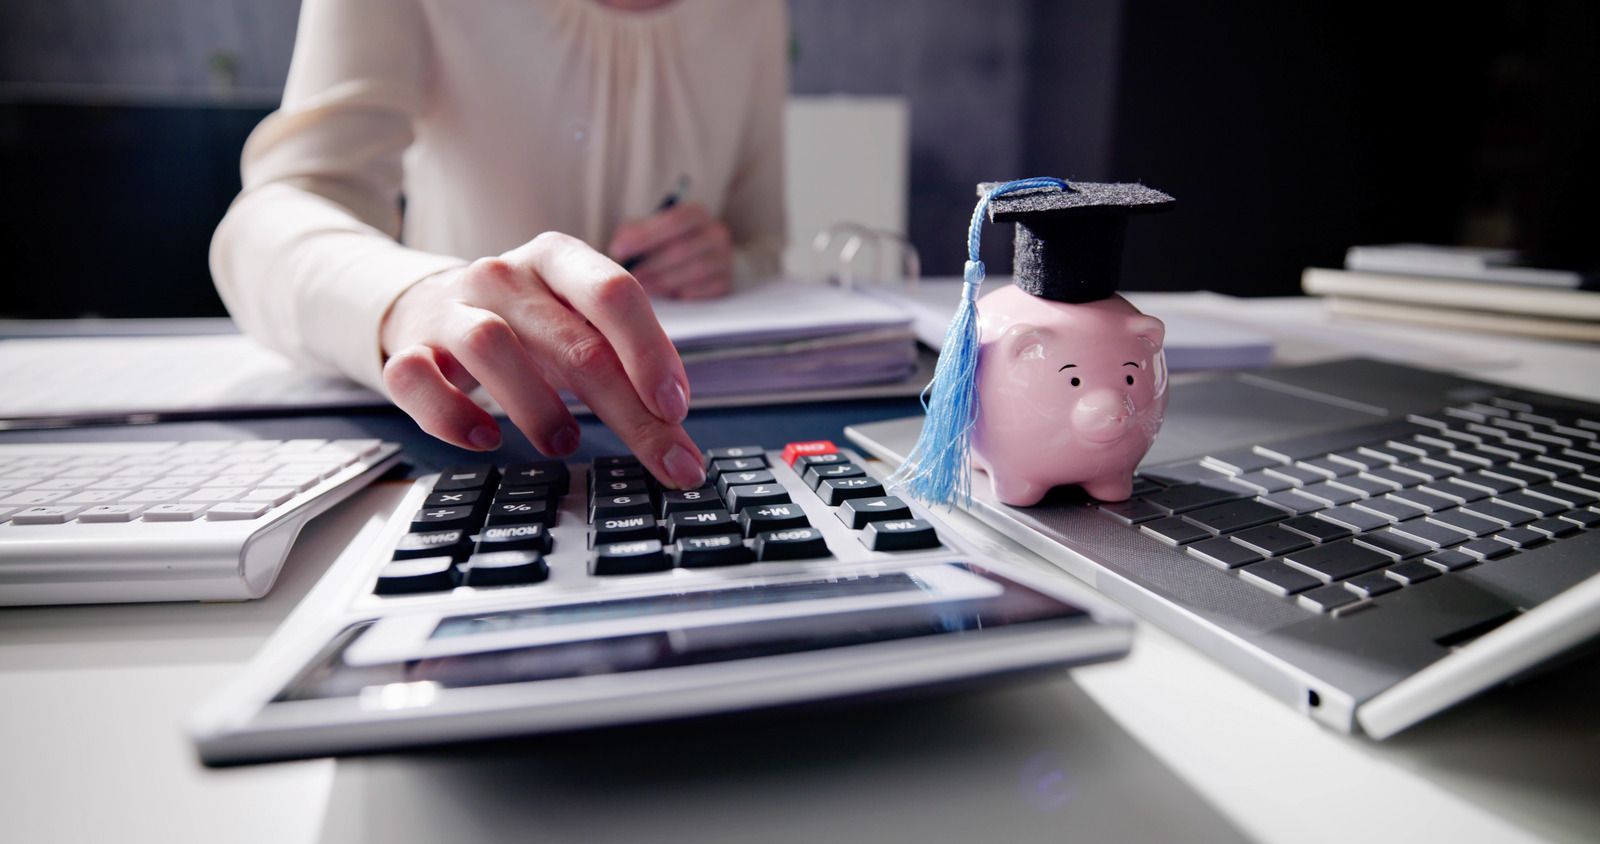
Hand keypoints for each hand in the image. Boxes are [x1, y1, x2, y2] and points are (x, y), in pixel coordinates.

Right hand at [379, 232, 706, 488]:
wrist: (430, 308)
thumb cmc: (526, 325)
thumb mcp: (580, 328)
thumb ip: (630, 368)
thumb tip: (678, 437)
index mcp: (558, 259)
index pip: (615, 294)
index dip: (651, 353)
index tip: (676, 409)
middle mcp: (504, 275)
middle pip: (573, 341)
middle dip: (627, 409)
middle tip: (662, 456)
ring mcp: (452, 310)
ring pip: (491, 347)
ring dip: (538, 407)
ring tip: (565, 443)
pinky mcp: (409, 350)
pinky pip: (416, 379)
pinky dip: (451, 415)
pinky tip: (486, 439)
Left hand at [608, 202, 733, 299]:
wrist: (701, 260)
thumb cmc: (666, 244)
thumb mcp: (649, 231)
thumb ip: (632, 233)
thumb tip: (618, 248)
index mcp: (697, 214)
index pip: (674, 221)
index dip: (644, 236)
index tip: (617, 250)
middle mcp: (716, 234)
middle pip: (681, 249)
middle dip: (650, 265)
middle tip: (628, 276)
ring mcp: (725, 260)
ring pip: (694, 271)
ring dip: (663, 281)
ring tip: (642, 288)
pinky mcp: (726, 284)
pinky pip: (705, 291)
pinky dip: (682, 293)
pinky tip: (666, 295)